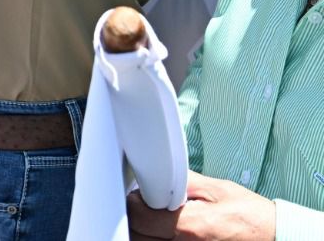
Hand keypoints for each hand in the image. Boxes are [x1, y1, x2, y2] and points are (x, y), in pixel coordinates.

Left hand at [127, 173, 276, 239]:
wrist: (274, 237)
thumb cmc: (250, 216)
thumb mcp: (215, 189)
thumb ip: (180, 181)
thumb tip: (154, 173)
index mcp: (190, 226)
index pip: (139, 216)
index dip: (133, 202)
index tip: (138, 194)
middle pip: (138, 235)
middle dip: (136, 218)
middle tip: (145, 206)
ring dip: (144, 233)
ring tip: (155, 219)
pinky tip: (164, 232)